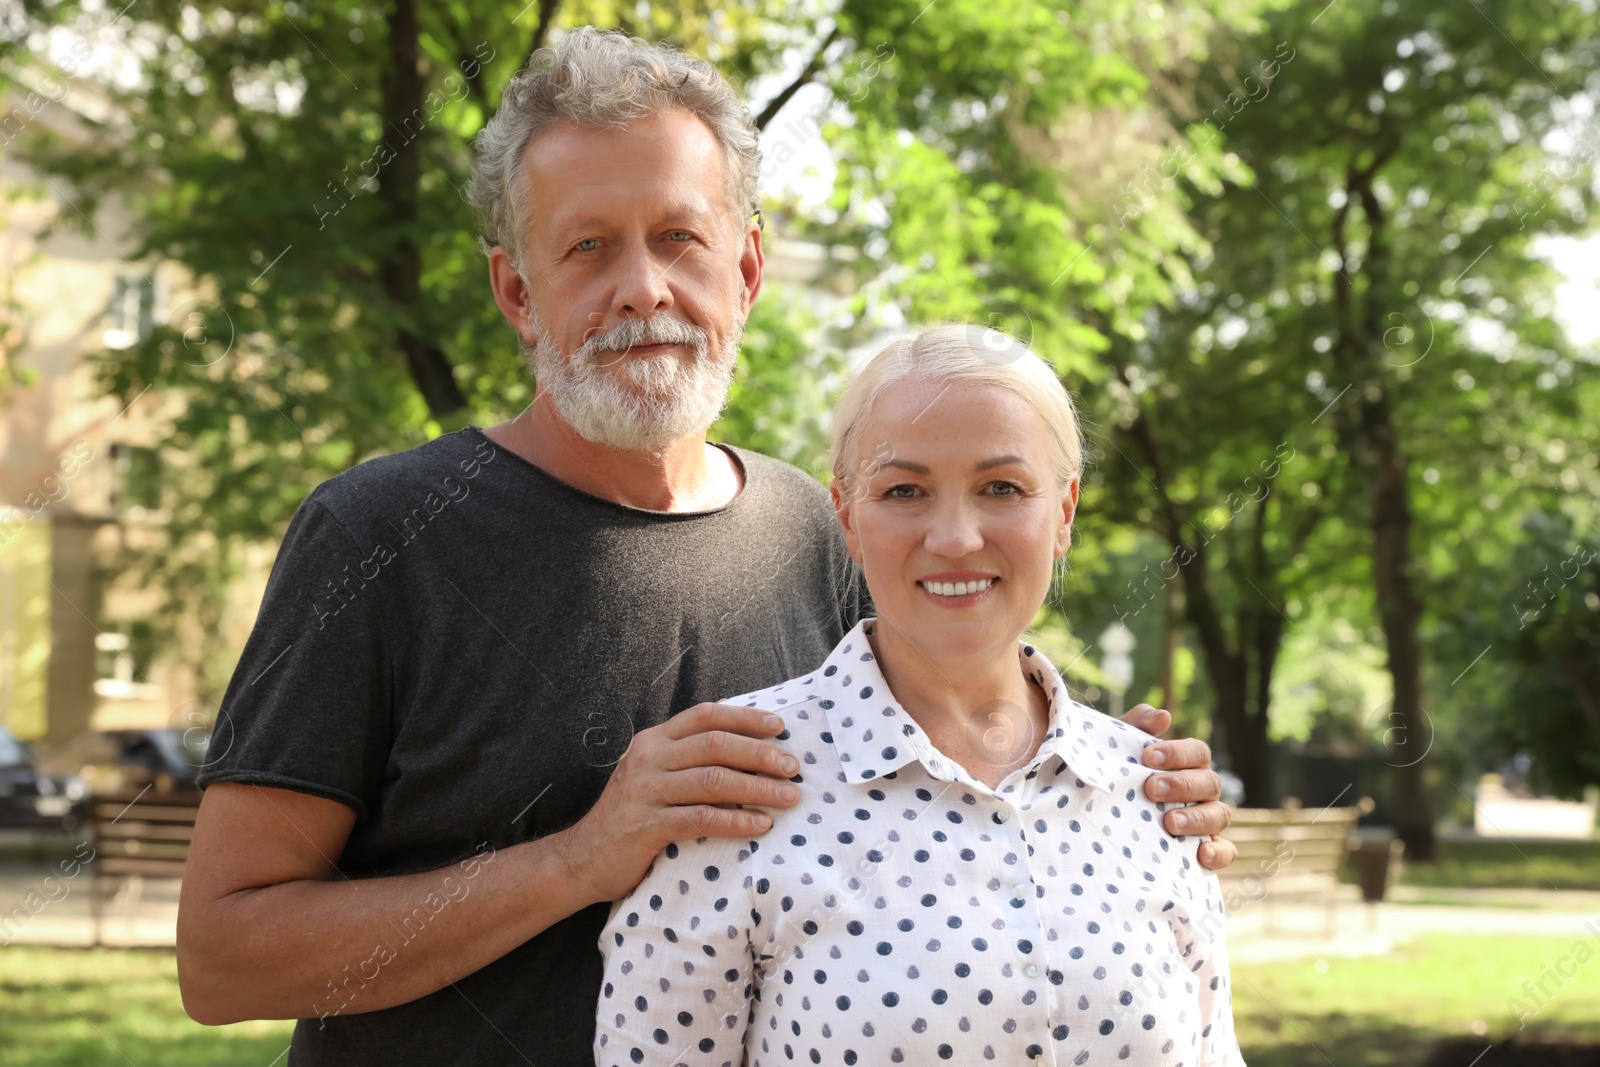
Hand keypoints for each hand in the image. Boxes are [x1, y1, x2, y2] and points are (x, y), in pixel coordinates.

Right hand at [558, 702, 800, 903]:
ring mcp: (646, 791)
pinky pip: (701, 819)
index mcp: (654, 740)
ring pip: (714, 780)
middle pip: (715, 745)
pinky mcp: (647, 826)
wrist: (581, 859)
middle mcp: (649, 759)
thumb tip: (747, 752)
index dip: (745, 717)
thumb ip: (686, 760)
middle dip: (760, 753)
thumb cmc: (630, 818)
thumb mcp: (652, 776)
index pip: (705, 716)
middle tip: (793, 765)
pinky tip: (760, 825)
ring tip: (789, 796)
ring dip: (758, 787)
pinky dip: (736, 820)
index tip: (779, 726)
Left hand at [1119, 703, 1237, 871]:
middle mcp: (1201, 790)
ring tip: (1170, 823)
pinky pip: (1226, 852)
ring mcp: (1206, 820)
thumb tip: (1162, 716)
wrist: (1101, 821)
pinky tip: (1201, 854)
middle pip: (1210, 782)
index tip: (1148, 756)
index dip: (1177, 753)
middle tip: (1151, 789)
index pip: (1197, 752)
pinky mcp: (1205, 850)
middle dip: (1182, 785)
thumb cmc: (1115, 778)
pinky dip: (1220, 853)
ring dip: (1198, 818)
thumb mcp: (1116, 752)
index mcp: (1186, 765)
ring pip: (1220, 815)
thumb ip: (1135, 728)